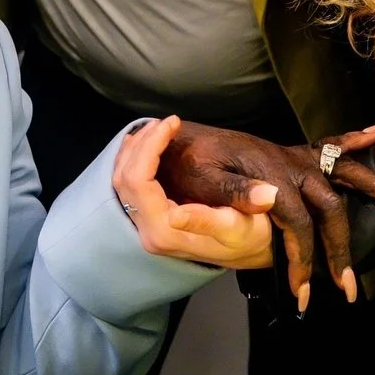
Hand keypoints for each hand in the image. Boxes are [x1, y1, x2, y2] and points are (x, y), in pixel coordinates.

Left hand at [112, 115, 275, 269]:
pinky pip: (129, 185)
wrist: (254, 252)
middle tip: (165, 121)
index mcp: (164, 232)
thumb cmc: (251, 237)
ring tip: (156, 126)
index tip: (172, 123)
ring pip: (120, 180)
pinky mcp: (149, 219)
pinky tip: (147, 143)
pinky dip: (134, 159)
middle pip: (123, 178)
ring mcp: (145, 227)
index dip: (149, 146)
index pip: (137, 180)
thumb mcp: (240, 228)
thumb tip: (177, 215)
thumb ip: (209, 222)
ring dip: (135, 149)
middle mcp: (148, 232)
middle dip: (141, 143)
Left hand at [156, 120, 374, 311]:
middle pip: (332, 209)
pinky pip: (334, 145)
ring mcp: (297, 158)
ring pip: (348, 174)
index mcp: (272, 177)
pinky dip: (357, 139)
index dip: (303, 258)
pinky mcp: (296, 154)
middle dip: (343, 249)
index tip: (303, 291)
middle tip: (350, 288)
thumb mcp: (203, 179)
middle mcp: (292, 166)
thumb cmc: (189, 164)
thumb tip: (270, 200)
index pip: (299, 225)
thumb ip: (233, 191)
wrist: (179, 139)